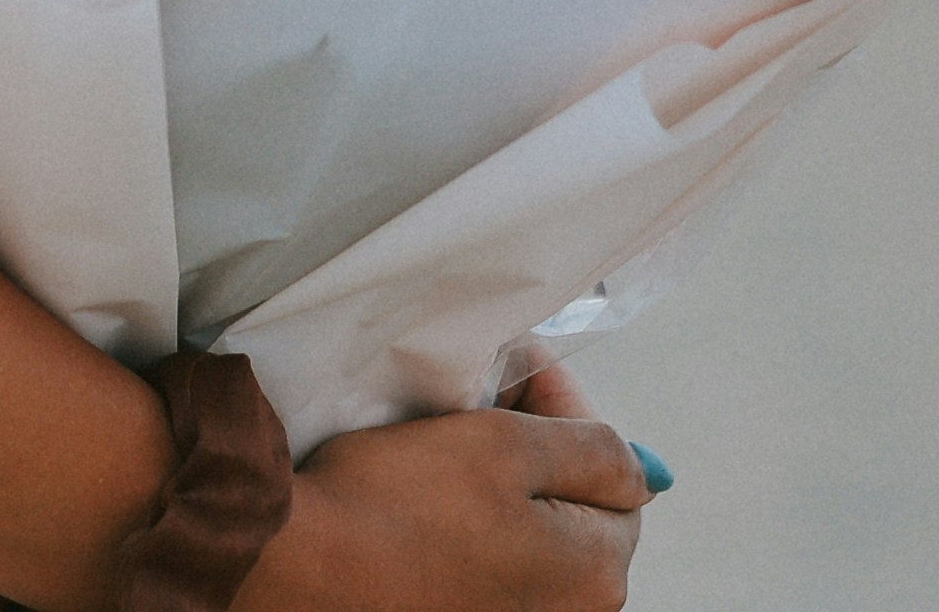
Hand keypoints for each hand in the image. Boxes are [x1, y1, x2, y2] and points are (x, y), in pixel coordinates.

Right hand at [243, 363, 645, 611]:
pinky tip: (425, 497)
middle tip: (477, 398)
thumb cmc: (396, 505)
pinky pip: (489, 564)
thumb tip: (642, 466)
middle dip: (537, 445)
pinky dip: (469, 524)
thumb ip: (593, 449)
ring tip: (446, 441)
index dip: (566, 406)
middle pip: (576, 506)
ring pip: (532, 534)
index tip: (513, 366)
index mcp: (597, 572)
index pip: (617, 468)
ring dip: (502, 484)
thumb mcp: (505, 447)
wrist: (296, 565)